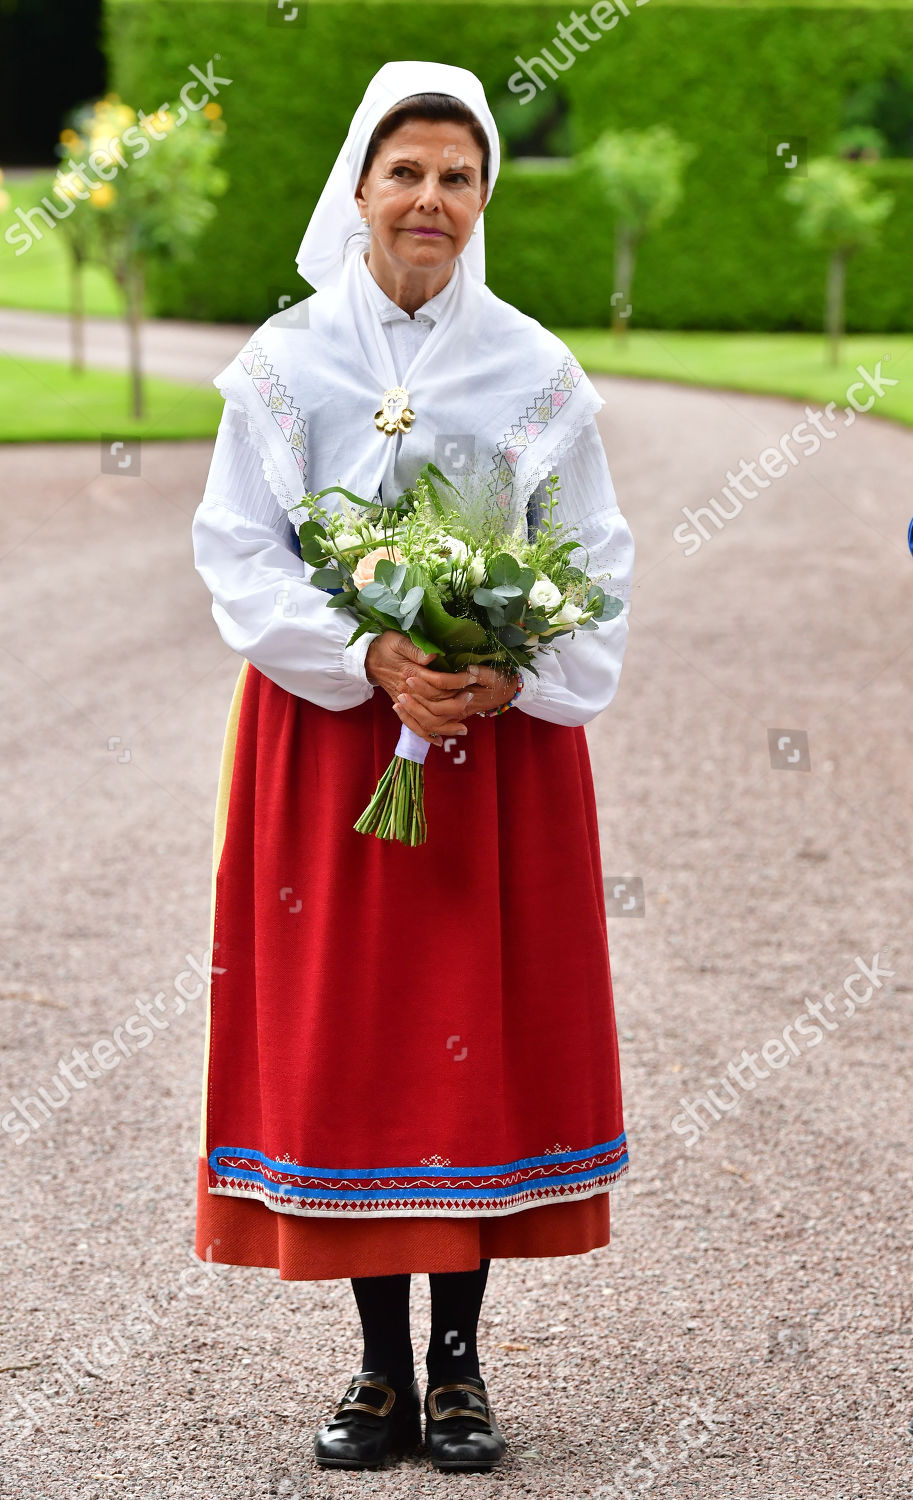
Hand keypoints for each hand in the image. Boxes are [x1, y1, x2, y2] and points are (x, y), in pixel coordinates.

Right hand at [365, 631, 478, 745]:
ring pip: (428, 720)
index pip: (439, 682)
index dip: (457, 681)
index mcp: (411, 674)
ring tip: (464, 728)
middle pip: (436, 706)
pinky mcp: (403, 708)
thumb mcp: (398, 641)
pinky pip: (414, 726)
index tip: (472, 677)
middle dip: (456, 705)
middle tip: (472, 698)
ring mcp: (406, 703)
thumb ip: (415, 649)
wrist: (367, 660)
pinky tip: (439, 741)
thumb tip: (433, 656)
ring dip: (446, 726)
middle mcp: (409, 693)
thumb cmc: (385, 647)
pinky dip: (426, 735)